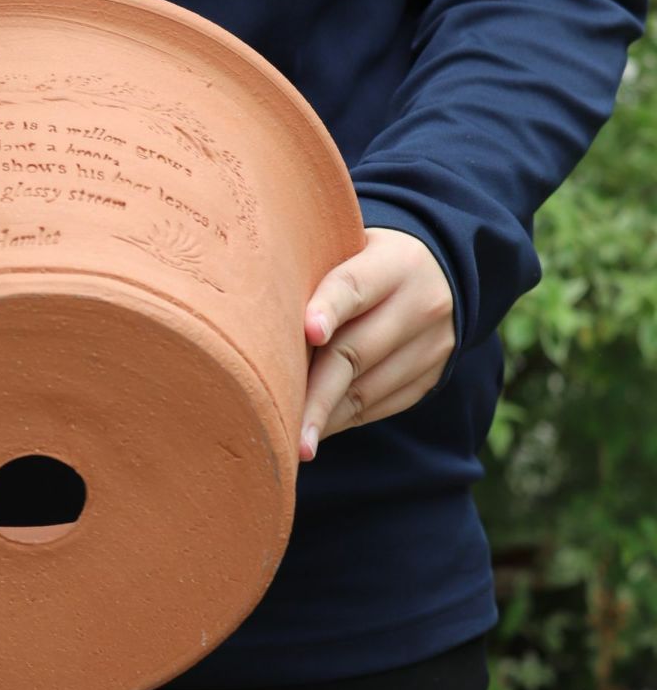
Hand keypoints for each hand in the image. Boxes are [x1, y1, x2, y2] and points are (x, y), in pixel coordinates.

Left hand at [299, 227, 454, 460]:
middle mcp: (419, 304)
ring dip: (325, 416)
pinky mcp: (431, 377)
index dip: (329, 309)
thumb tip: (249, 301)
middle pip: (356, 352)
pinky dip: (343, 419)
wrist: (440, 274)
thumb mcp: (349, 248)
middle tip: (283, 425)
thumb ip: (313, 269)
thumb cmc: (366, 261)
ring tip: (290, 440)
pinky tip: (315, 429)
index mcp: (393, 264)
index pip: (354, 286)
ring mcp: (430, 345)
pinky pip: (381, 405)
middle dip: (316, 393)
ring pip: (368, 389)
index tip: (309, 333)